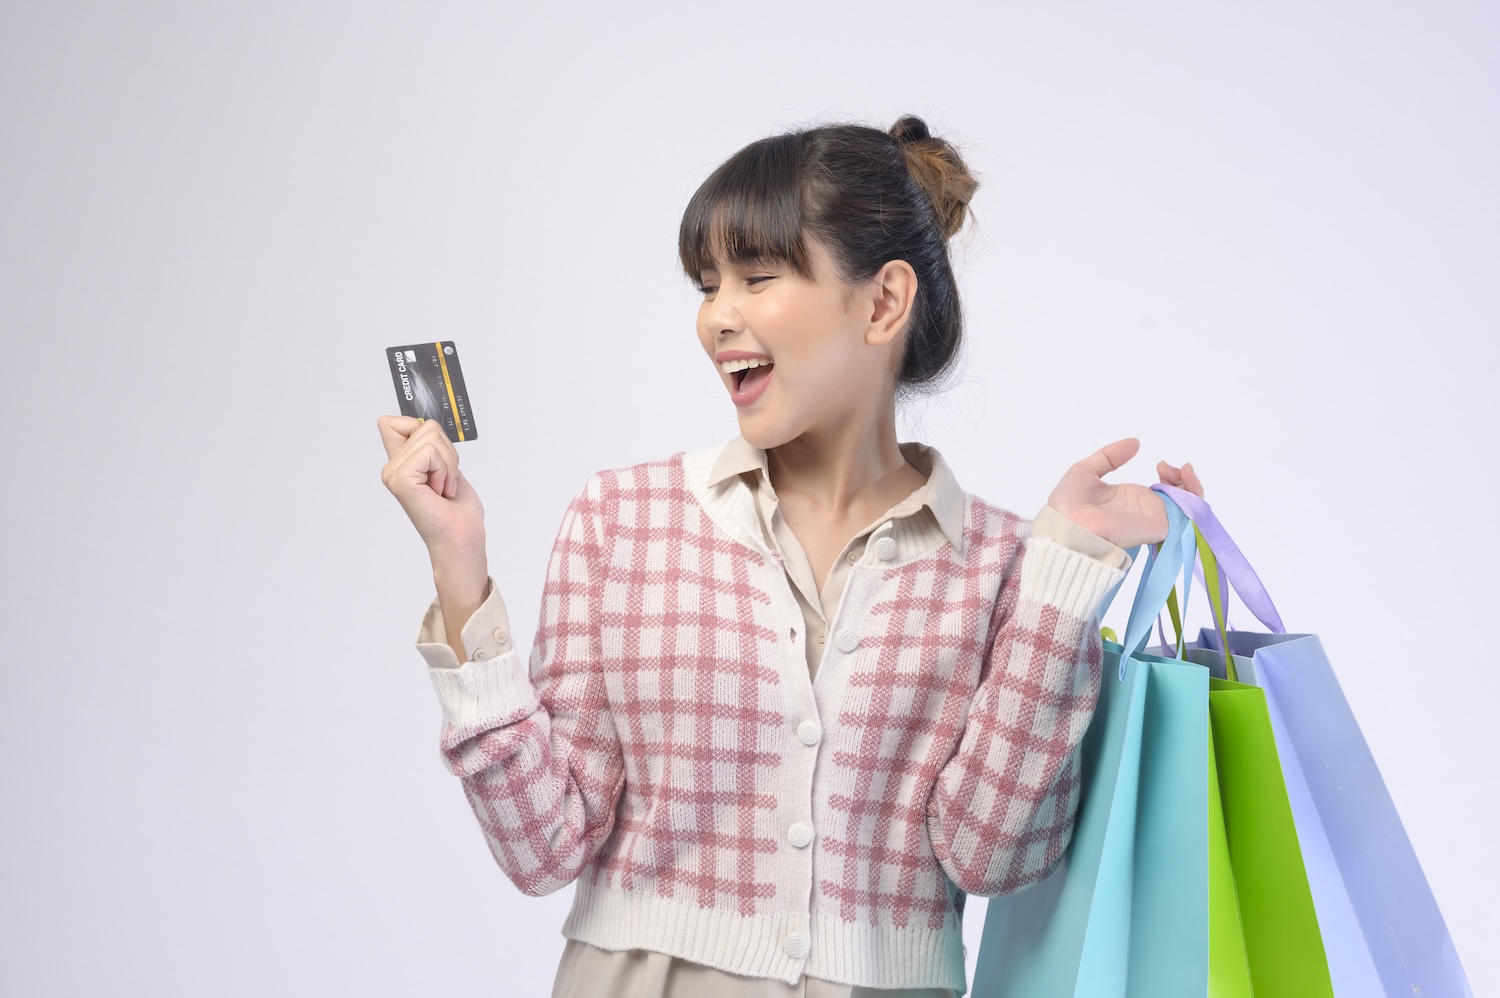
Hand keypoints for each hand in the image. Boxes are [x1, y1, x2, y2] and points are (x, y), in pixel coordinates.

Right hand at [377, 415, 486, 566]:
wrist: (461, 538)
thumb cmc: (457, 510)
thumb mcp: (446, 467)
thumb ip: (431, 446)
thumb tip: (426, 423)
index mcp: (401, 463)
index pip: (390, 422)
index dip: (418, 427)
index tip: (435, 456)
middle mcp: (392, 467)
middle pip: (425, 426)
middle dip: (448, 453)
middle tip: (445, 481)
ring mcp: (393, 473)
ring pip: (430, 437)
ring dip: (448, 464)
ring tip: (443, 488)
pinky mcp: (401, 480)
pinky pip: (430, 452)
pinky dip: (444, 470)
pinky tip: (439, 491)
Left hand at [1046, 438, 1204, 548]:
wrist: (1063, 528)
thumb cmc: (1067, 507)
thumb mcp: (1086, 470)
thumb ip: (1109, 456)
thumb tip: (1135, 442)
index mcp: (1131, 500)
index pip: (1163, 490)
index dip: (1169, 475)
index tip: (1159, 464)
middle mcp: (1145, 511)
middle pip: (1180, 497)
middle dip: (1184, 478)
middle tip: (1167, 468)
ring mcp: (1153, 519)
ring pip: (1189, 506)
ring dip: (1192, 485)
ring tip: (1181, 470)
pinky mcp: (1157, 527)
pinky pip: (1187, 515)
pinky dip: (1193, 495)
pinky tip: (1181, 477)